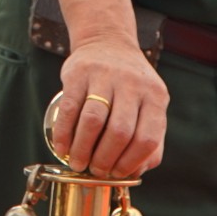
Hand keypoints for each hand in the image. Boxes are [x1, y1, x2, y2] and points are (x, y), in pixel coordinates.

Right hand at [48, 38, 169, 178]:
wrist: (107, 42)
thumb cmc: (130, 84)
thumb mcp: (150, 103)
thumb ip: (151, 137)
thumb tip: (138, 172)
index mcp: (155, 96)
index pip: (147, 138)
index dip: (130, 162)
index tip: (117, 174)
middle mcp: (132, 84)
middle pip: (120, 132)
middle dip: (105, 159)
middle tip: (96, 171)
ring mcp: (105, 76)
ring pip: (93, 121)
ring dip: (83, 149)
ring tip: (77, 163)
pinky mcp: (79, 74)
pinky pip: (70, 108)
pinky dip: (64, 133)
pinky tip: (62, 148)